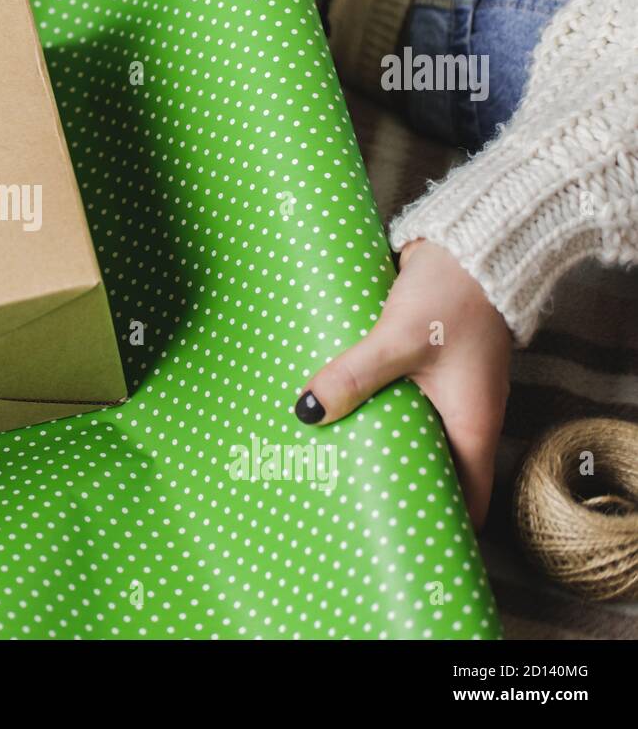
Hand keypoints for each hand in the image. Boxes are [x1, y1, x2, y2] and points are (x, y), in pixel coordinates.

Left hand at [293, 239, 511, 529]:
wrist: (472, 239)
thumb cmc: (452, 293)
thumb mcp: (399, 338)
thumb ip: (354, 375)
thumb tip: (307, 411)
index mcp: (470, 425)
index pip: (461, 500)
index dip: (432, 524)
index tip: (393, 541)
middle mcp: (460, 415)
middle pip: (424, 468)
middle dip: (387, 484)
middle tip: (336, 501)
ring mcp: (441, 389)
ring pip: (404, 430)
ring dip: (370, 440)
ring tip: (318, 459)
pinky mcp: (421, 363)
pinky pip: (392, 396)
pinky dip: (366, 405)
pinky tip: (326, 405)